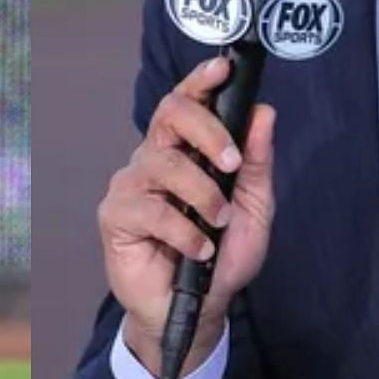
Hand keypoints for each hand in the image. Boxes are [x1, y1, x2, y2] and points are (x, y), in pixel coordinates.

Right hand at [98, 55, 275, 378]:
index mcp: (184, 150)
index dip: (200, 81)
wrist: (196, 310)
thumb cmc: (220, 255)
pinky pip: (151, 209)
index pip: (185, 103)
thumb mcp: (252, 209)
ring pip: (164, 164)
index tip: (222, 68)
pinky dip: (184, 230)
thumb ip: (256, 163)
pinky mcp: (115, 216)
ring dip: (202, 194)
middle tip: (231, 162)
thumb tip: (264, 113)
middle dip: (207, 130)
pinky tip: (198, 250)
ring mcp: (130, 185)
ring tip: (219, 223)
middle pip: (170, 115)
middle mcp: (153, 158)